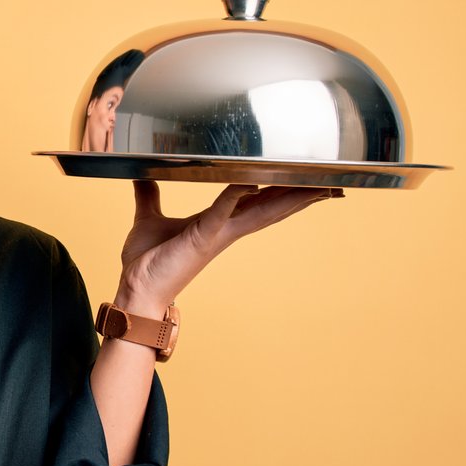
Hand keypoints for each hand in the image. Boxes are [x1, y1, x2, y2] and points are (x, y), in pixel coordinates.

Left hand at [117, 181, 339, 310]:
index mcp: (217, 222)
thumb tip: (141, 175)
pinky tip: (250, 180)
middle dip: (301, 194)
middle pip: (271, 207)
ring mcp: (215, 234)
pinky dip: (234, 194)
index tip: (305, 178)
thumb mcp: (149, 219)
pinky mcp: (200, 237)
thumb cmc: (145, 262)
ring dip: (287, 196)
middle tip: (330, 181)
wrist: (135, 291)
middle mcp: (224, 229)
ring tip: (315, 184)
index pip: (256, 201)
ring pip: (260, 211)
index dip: (281, 190)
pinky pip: (220, 211)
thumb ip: (149, 195)